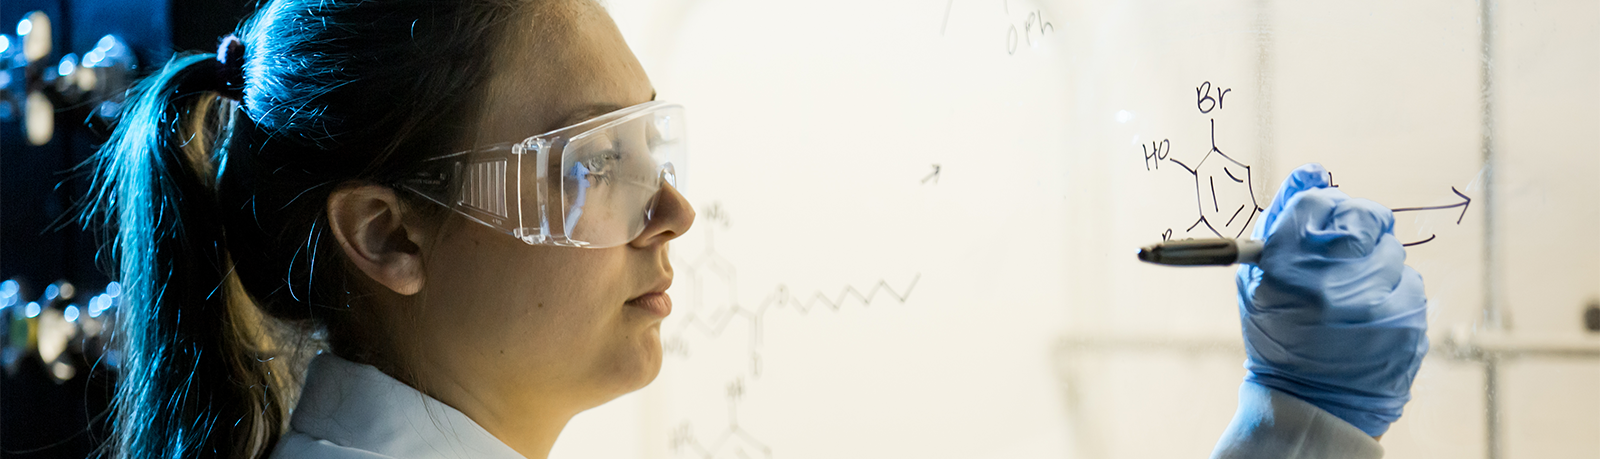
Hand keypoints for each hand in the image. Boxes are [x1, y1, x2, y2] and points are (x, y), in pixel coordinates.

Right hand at [1235, 163, 1428, 437]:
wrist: (1311, 403)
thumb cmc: (1279, 334)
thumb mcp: (1258, 282)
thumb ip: (1280, 221)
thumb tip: (1314, 170)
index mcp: (1286, 269)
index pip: (1317, 202)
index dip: (1322, 205)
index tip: (1323, 217)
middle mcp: (1331, 283)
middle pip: (1363, 218)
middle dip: (1356, 230)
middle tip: (1343, 254)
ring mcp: (1375, 304)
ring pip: (1391, 251)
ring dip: (1374, 264)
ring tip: (1350, 298)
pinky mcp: (1409, 323)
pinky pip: (1409, 283)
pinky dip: (1392, 292)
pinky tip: (1369, 316)